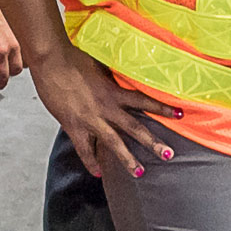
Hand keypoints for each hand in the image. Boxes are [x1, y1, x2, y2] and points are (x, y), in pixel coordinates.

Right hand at [29, 42, 174, 185]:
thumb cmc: (72, 57)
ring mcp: (90, 119)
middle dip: (152, 142)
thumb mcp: (100, 64)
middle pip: (134, 128)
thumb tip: (123, 73)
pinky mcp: (73, 126)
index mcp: (114, 91)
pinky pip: (85, 149)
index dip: (163, 108)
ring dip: (127, 159)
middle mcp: (106, 107)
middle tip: (168, 154)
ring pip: (113, 143)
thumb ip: (112, 75)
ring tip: (140, 173)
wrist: (51, 61)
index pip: (144, 101)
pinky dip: (91, 162)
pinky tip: (98, 174)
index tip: (180, 115)